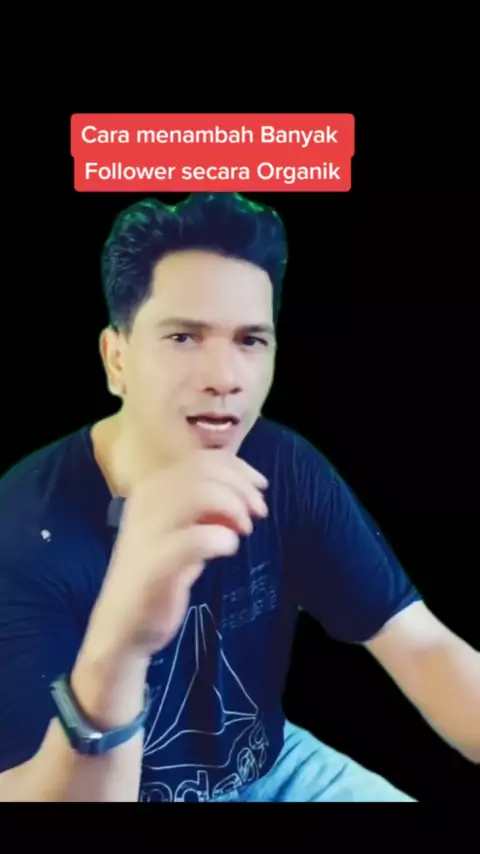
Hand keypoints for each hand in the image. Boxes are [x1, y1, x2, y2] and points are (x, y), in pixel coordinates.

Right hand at [87, 450, 267, 659]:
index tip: (260, 487)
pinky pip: (196, 538)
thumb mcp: (183, 533)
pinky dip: (221, 539)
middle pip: (202, 471)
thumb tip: (245, 494)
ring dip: (232, 506)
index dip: (238, 468)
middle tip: (259, 511)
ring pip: (198, 494)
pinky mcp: (156, 564)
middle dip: (240, 486)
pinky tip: (228, 549)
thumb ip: (206, 511)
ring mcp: (148, 532)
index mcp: (150, 491)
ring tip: (244, 529)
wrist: (122, 629)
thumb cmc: (157, 578)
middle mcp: (145, 503)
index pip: (200, 460)